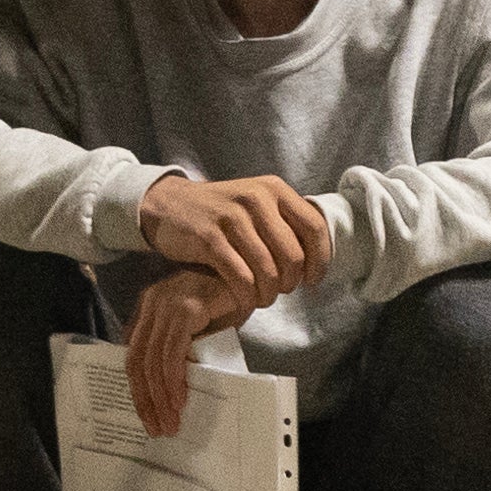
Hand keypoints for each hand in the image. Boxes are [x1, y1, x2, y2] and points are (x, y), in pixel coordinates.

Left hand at [123, 265, 247, 438]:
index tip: (150, 419)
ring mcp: (168, 302)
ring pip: (153, 359)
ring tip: (173, 421)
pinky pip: (173, 351)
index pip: (134, 356)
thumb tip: (168, 392)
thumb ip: (179, 346)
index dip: (139, 392)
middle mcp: (153, 302)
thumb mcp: (198, 327)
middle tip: (161, 428)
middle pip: (138, 360)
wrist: (257, 277)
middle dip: (147, 400)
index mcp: (150, 307)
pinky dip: (174, 379)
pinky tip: (181, 398)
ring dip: (161, 396)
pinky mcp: (186, 306)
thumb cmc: (230, 304)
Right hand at [135, 168, 332, 301]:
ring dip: (268, 294)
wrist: (170, 204)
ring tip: (262, 299)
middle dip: (290, 282)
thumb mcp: (256, 205)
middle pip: (293, 255)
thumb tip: (315, 259)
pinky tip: (244, 300)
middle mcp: (257, 199)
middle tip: (280, 291)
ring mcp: (232, 217)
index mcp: (275, 189)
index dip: (320, 260)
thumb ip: (284, 223)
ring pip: (268, 270)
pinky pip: (240, 276)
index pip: (315, 227)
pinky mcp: (209, 238)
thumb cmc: (221, 213)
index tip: (312, 281)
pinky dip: (246, 296)